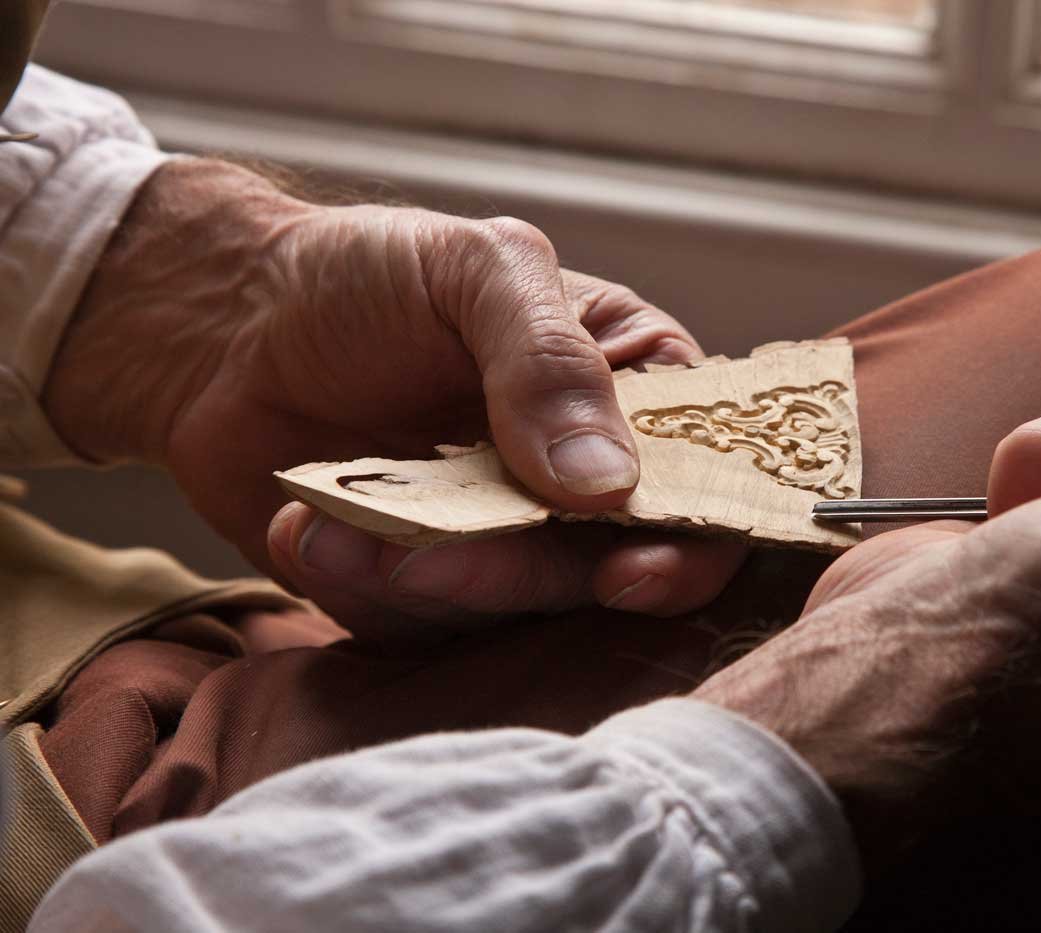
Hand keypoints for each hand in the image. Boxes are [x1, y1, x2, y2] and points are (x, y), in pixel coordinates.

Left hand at [43, 160, 744, 633]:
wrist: (225, 329)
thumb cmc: (364, 273)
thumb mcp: (473, 269)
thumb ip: (549, 359)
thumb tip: (611, 486)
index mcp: (629, 385)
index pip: (709, 475)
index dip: (693, 537)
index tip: (630, 571)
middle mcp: (585, 474)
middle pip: (615, 565)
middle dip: (527, 572)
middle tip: (433, 555)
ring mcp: (510, 536)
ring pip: (520, 611)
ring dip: (432, 583)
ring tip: (336, 521)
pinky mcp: (433, 586)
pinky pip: (429, 628)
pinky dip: (366, 590)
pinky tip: (308, 525)